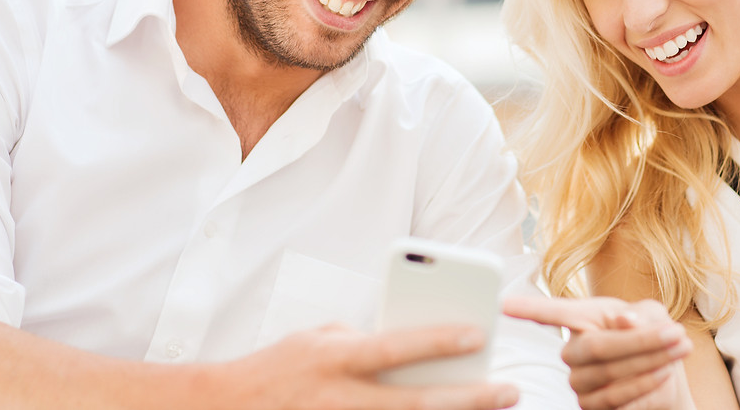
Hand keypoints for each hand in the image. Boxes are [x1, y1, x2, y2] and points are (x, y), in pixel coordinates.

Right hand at [217, 322, 519, 409]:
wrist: (231, 406)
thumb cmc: (281, 367)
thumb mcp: (318, 339)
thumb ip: (362, 341)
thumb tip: (412, 347)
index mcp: (334, 359)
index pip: (393, 347)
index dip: (437, 341)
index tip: (479, 335)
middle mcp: (340, 397)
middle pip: (414, 402)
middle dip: (467, 398)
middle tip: (508, 390)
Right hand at [504, 296, 692, 409]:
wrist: (669, 379)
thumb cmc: (655, 337)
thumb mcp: (655, 316)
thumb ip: (641, 314)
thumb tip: (623, 321)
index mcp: (581, 319)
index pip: (551, 313)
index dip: (527, 309)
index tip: (502, 304)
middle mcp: (572, 351)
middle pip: (596, 346)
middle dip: (640, 341)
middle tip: (675, 334)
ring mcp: (579, 381)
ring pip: (608, 374)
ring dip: (650, 363)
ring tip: (678, 350)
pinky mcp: (591, 407)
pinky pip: (614, 399)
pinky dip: (644, 385)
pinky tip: (664, 374)